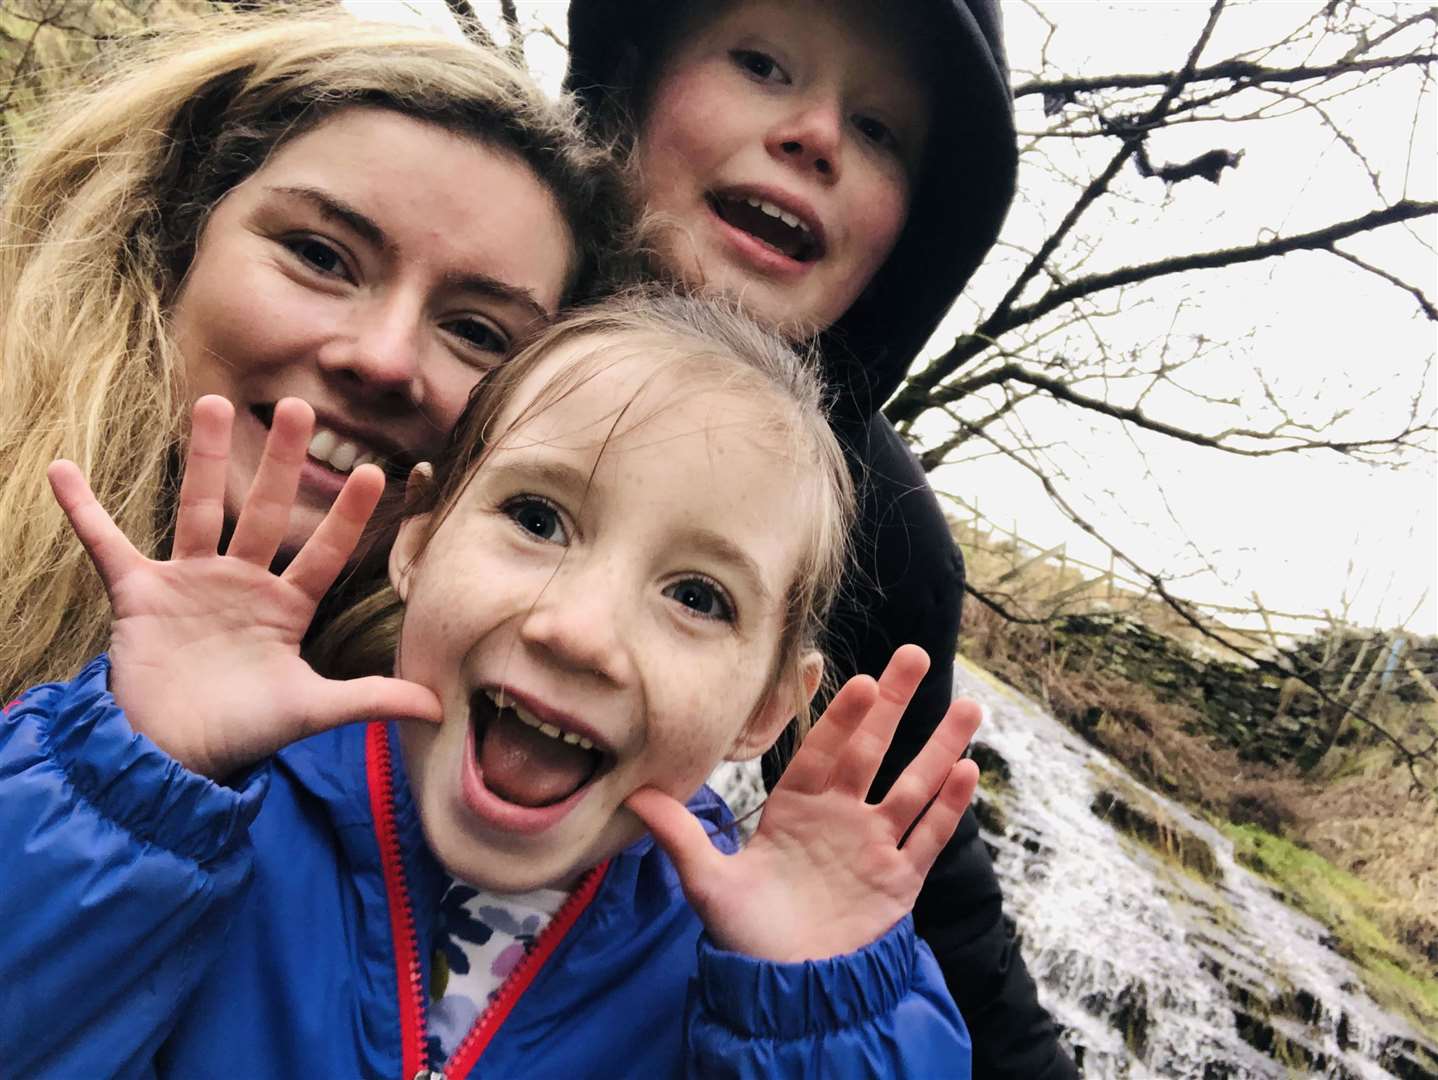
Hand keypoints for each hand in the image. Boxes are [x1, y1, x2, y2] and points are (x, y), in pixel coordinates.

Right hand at [47, 395, 440, 778]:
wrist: (168, 758)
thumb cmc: (243, 734)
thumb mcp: (312, 710)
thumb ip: (372, 699)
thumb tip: (440, 709)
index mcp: (285, 607)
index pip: (325, 552)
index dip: (348, 516)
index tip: (375, 471)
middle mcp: (241, 584)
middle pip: (266, 511)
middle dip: (283, 461)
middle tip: (299, 407)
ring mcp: (188, 583)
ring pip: (199, 508)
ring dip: (203, 458)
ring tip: (211, 401)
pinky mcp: (137, 594)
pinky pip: (106, 543)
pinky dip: (84, 510)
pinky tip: (62, 469)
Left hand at [626, 644, 980, 962]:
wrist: (786, 992)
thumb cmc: (745, 934)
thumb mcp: (708, 882)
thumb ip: (681, 836)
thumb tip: (635, 795)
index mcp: (796, 809)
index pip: (822, 750)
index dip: (842, 716)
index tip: (862, 680)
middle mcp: (840, 818)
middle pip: (872, 751)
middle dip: (895, 705)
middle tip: (914, 656)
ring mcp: (873, 847)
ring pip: (913, 787)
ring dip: (939, 747)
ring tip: (968, 707)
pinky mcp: (898, 882)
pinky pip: (928, 838)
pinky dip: (949, 807)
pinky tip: (967, 771)